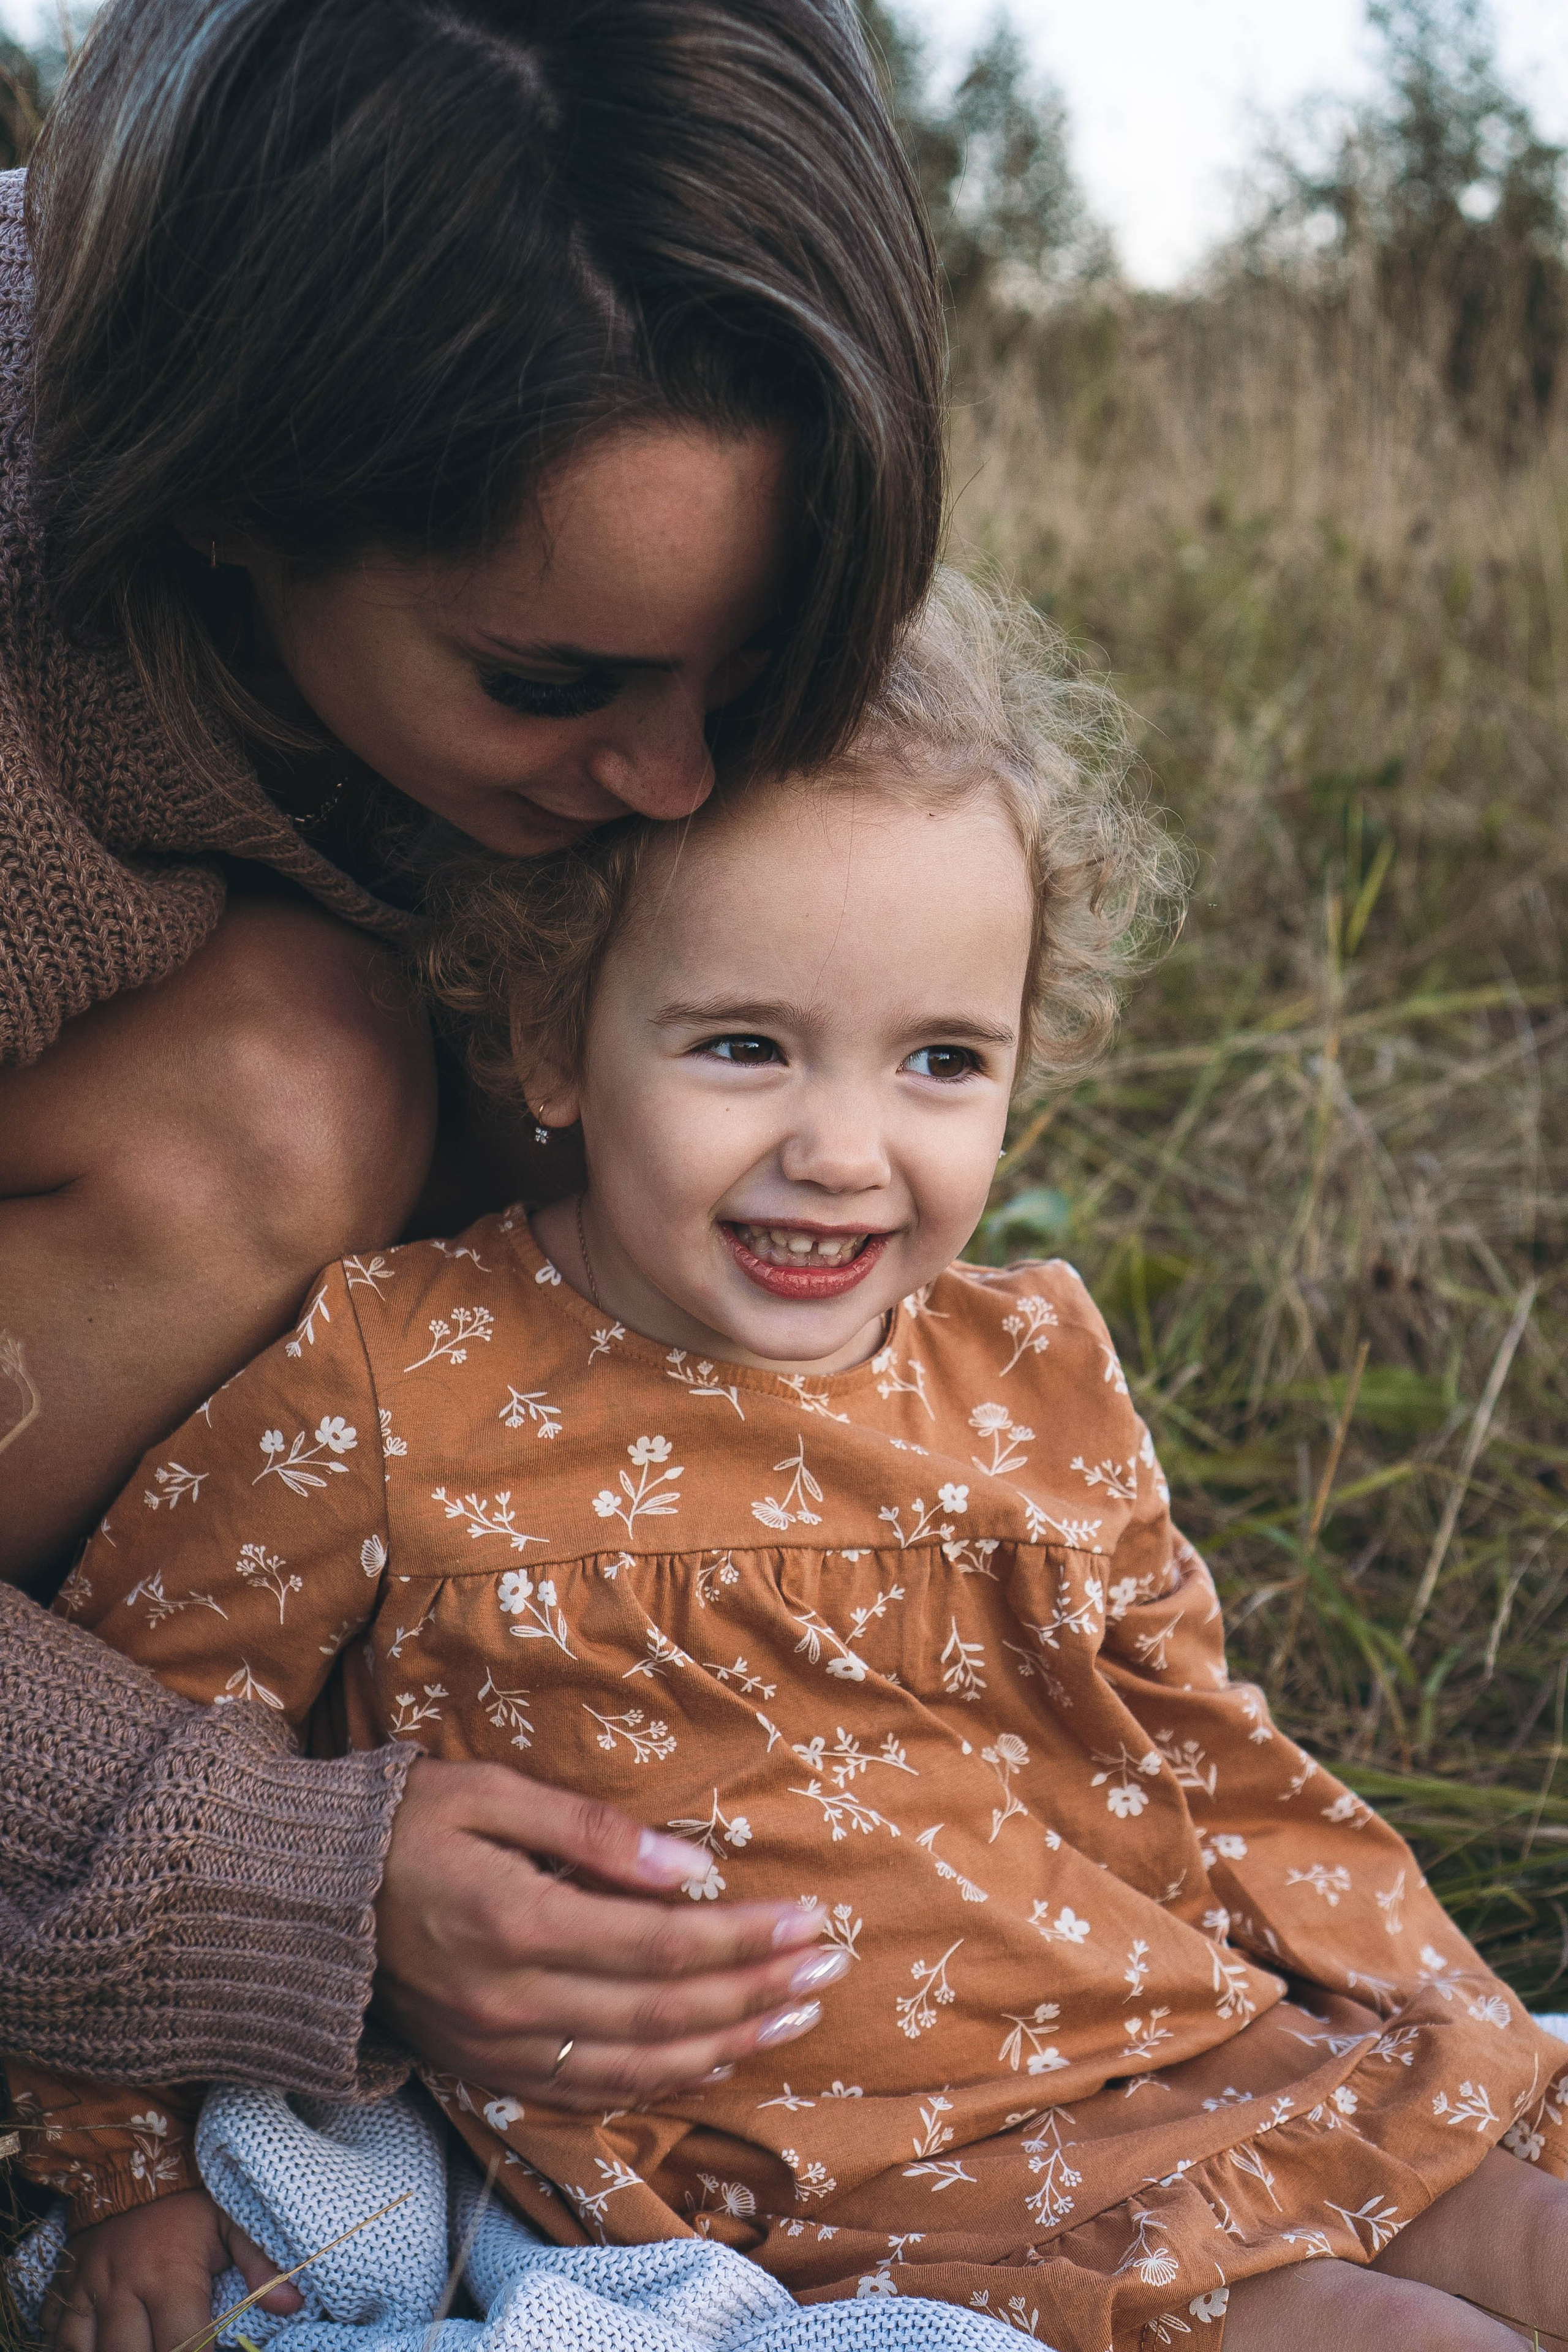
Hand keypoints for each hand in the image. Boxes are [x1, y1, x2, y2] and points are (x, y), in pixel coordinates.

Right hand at [42, 2188, 302, 2351]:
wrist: (130, 2153)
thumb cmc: (189, 2194)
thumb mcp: (231, 2219)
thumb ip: (261, 2263)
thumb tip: (292, 2304)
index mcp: (170, 2274)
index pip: (183, 2345)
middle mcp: (122, 2288)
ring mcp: (86, 2290)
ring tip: (140, 2345)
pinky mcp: (62, 2288)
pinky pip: (56, 2336)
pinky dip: (75, 2348)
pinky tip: (100, 2345)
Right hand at [372, 1759, 842, 2109]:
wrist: (299, 1899)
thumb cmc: (401, 1824)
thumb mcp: (491, 1793)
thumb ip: (590, 1832)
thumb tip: (687, 1866)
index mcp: (515, 1923)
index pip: (661, 1945)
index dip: (743, 1938)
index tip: (810, 1920)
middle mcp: (510, 2000)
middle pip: (662, 2015)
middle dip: (755, 1992)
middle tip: (828, 1968)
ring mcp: (495, 2046)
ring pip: (635, 2066)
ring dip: (725, 2045)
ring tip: (794, 2016)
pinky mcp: (484, 2067)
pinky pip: (588, 2090)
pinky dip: (660, 2079)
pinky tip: (712, 2054)